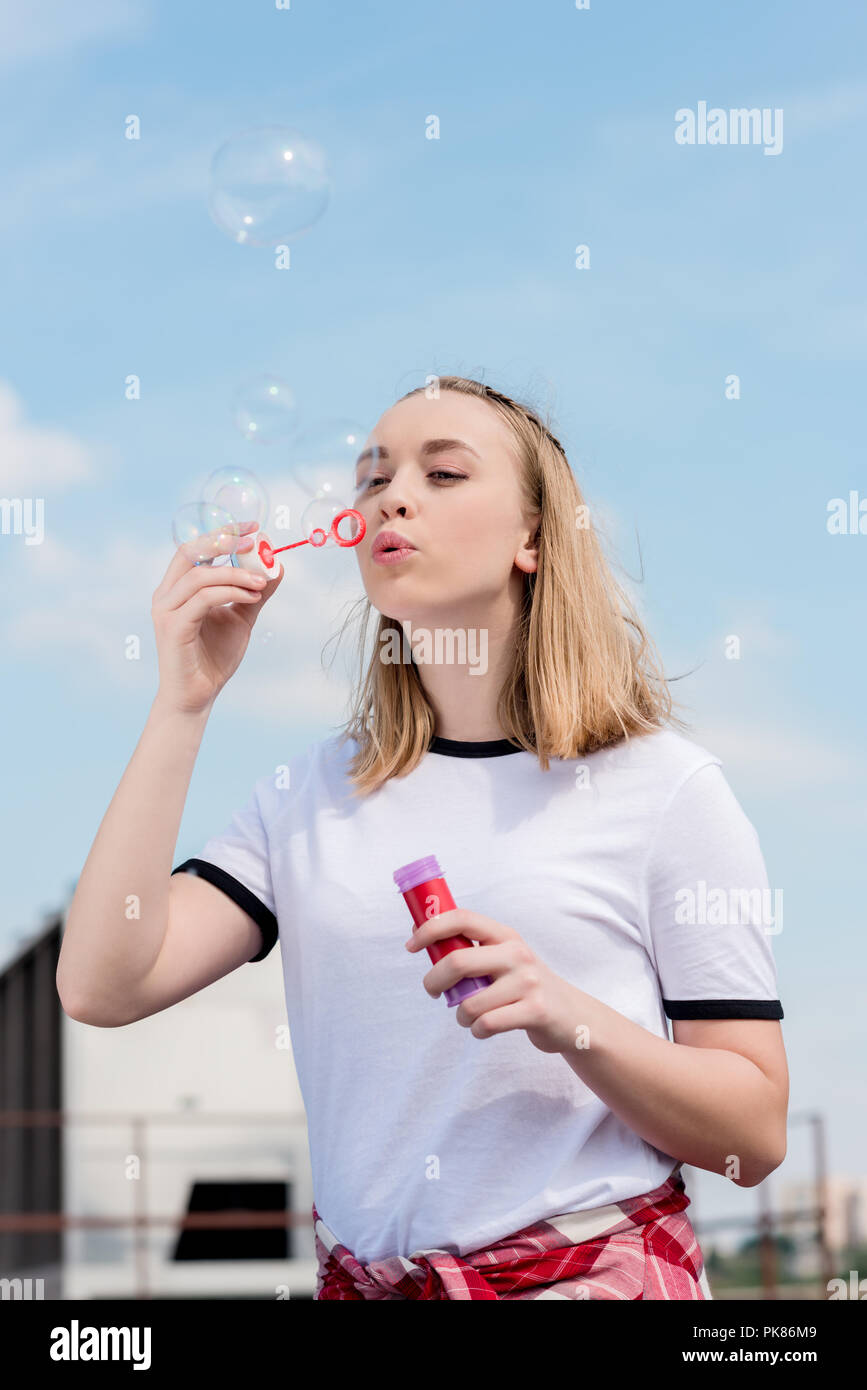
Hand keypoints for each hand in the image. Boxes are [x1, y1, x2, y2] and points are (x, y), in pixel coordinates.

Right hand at [151, 522, 283, 714]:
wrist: (198, 696)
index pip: (196, 548)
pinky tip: (252, 597)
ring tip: (262, 582)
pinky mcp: (173, 627)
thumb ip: (255, 592)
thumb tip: (277, 566)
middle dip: (223, 540)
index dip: (223, 532)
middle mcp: (166, 594)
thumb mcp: (242, 618)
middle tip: (255, 541)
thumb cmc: (214, 657)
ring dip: (236, 573)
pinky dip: (231, 592)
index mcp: (178, 588)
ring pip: (201, 575)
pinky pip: (204, 599)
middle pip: (190, 551)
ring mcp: (166, 610)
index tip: (253, 527)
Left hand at [404, 908, 577, 1052]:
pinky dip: (477, 1031)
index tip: (411, 945)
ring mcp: (528, 982)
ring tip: (469, 1017)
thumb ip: (471, 947)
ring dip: (460, 1017)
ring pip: (469, 1004)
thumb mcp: (504, 958)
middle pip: (457, 962)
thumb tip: (420, 927)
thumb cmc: (524, 986)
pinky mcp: (535, 1011)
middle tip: (434, 992)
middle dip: (433, 982)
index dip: (431, 929)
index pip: (462, 918)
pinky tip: (484, 1028)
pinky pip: (486, 1025)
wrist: (571, 1015)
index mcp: (505, 935)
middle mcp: (517, 954)